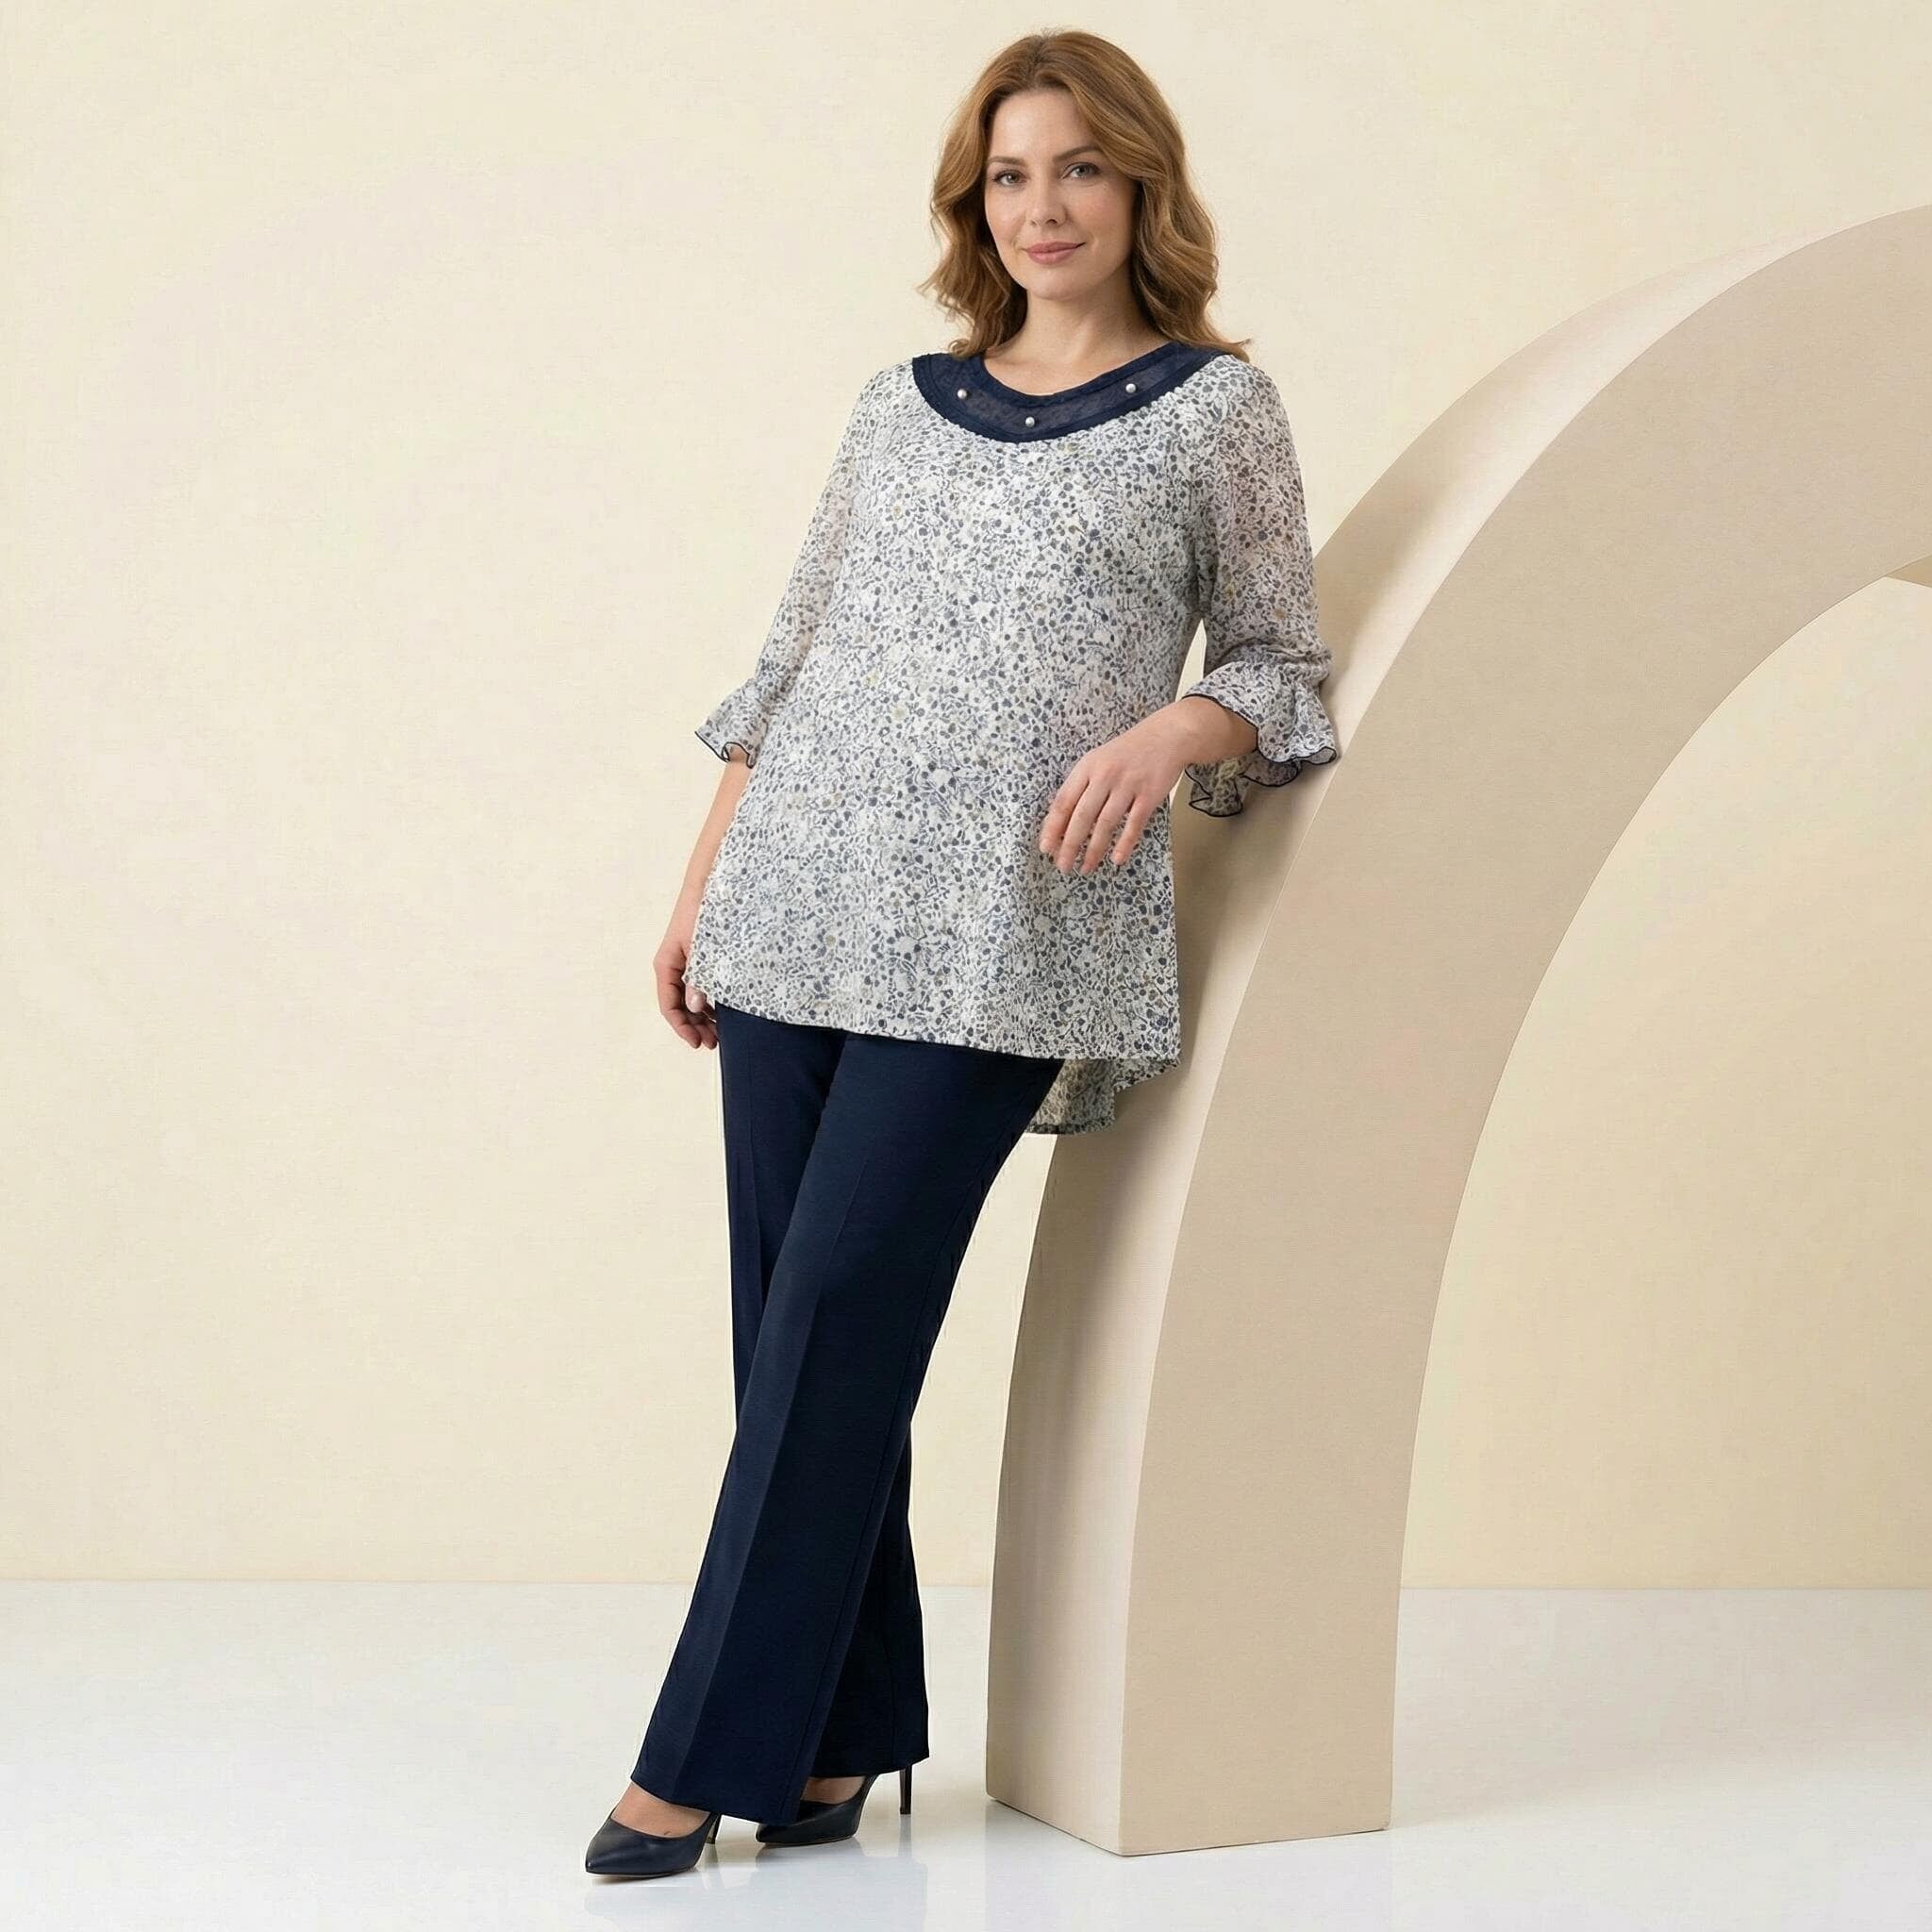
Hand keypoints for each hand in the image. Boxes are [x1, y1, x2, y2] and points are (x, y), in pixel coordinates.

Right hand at [655, 900, 716, 1048]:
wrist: (709, 887)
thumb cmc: (702, 915)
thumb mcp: (702, 949)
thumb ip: (699, 979)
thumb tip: (695, 1008)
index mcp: (666, 965)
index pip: (668, 1006)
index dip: (682, 1027)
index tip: (697, 1042)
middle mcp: (673, 968)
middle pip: (679, 1007)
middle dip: (694, 1027)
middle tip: (713, 1043)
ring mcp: (686, 965)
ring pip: (690, 1000)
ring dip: (702, 1019)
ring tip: (719, 1034)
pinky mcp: (699, 961)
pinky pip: (700, 988)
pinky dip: (709, 1004)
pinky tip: (722, 1015)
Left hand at [1037, 713, 1191, 872]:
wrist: (1167, 736)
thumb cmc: (1127, 752)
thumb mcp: (1097, 760)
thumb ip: (1081, 786)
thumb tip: (1061, 822)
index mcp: (1087, 767)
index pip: (1064, 801)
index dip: (1053, 827)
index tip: (1045, 848)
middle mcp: (1105, 775)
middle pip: (1082, 816)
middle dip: (1070, 844)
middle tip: (1062, 866)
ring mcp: (1128, 785)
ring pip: (1106, 823)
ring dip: (1094, 849)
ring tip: (1086, 867)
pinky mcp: (1150, 795)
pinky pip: (1134, 823)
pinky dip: (1125, 843)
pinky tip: (1117, 859)